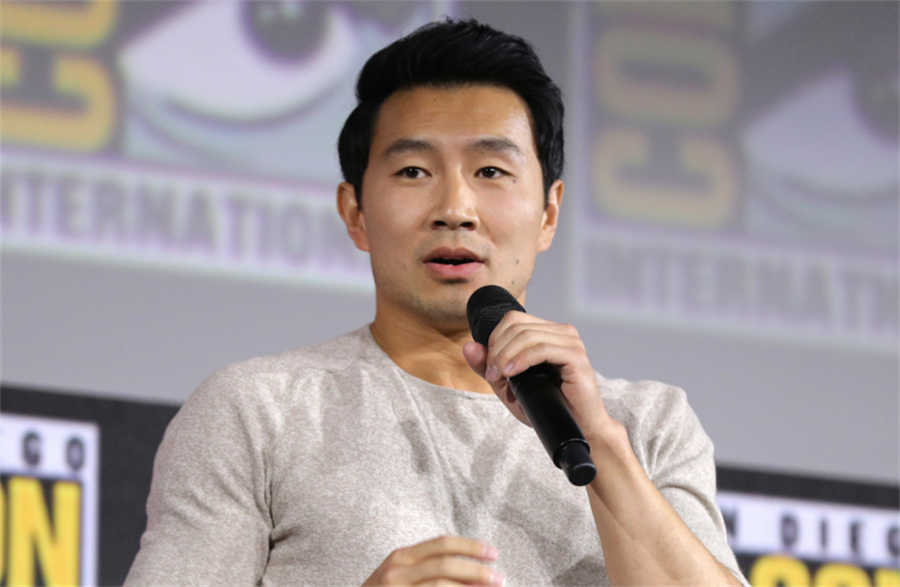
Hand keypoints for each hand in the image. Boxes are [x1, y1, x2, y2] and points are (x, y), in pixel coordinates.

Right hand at [362, 535, 503, 585]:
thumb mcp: (400, 576)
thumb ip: (429, 569)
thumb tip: (473, 574)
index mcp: (401, 556)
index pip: (442, 544)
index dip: (471, 546)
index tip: (494, 553)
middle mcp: (397, 570)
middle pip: (445, 564)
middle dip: (477, 570)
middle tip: (499, 578)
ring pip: (441, 585)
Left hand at [462, 311, 611, 443]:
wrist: (576, 429)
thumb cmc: (546, 407)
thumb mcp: (509, 386)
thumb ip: (489, 366)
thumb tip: (468, 346)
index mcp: (548, 332)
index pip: (513, 319)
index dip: (494, 339)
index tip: (489, 368)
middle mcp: (561, 332)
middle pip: (516, 325)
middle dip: (497, 350)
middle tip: (492, 375)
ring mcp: (571, 342)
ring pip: (527, 335)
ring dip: (505, 356)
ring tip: (500, 377)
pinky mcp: (576, 356)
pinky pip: (542, 349)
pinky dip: (521, 360)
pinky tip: (511, 373)